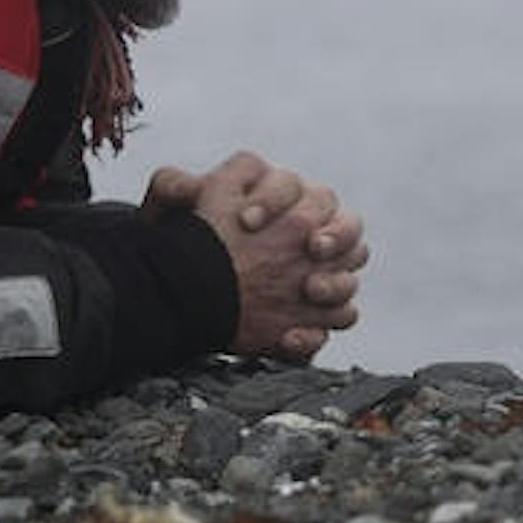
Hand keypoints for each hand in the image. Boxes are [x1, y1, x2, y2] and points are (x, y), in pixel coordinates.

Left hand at [142, 151, 369, 360]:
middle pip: (346, 224)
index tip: (247, 220)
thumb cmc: (188, 241)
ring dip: (337, 280)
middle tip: (311, 246)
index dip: (274, 199)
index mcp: (280, 197)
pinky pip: (338, 319)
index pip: (291, 187)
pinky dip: (316, 331)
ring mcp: (318, 271)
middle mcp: (309, 230)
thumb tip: (187, 186)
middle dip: (335, 233)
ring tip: (310, 289)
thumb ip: (173, 186)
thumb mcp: (171, 211)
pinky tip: (290, 337)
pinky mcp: (313, 314)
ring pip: (351, 270)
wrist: (187, 288)